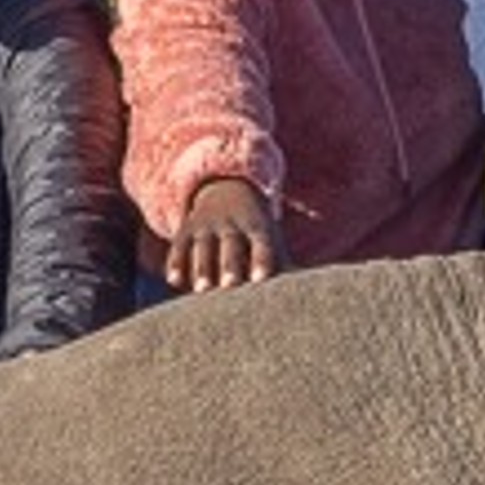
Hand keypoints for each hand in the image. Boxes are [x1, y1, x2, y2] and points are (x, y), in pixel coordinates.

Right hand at [166, 177, 278, 291]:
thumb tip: (310, 294)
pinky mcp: (186, 229)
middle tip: (230, 285)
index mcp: (257, 225)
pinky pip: (179, 245)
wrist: (225, 189)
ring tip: (202, 290)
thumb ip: (285, 265)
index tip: (261, 280)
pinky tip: (174, 281)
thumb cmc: (255, 229)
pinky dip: (176, 262)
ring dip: (202, 267)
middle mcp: (231, 222)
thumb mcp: (270, 239)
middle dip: (230, 264)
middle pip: (230, 242)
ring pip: (203, 245)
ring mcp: (206, 224)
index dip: (261, 259)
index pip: (261, 242)